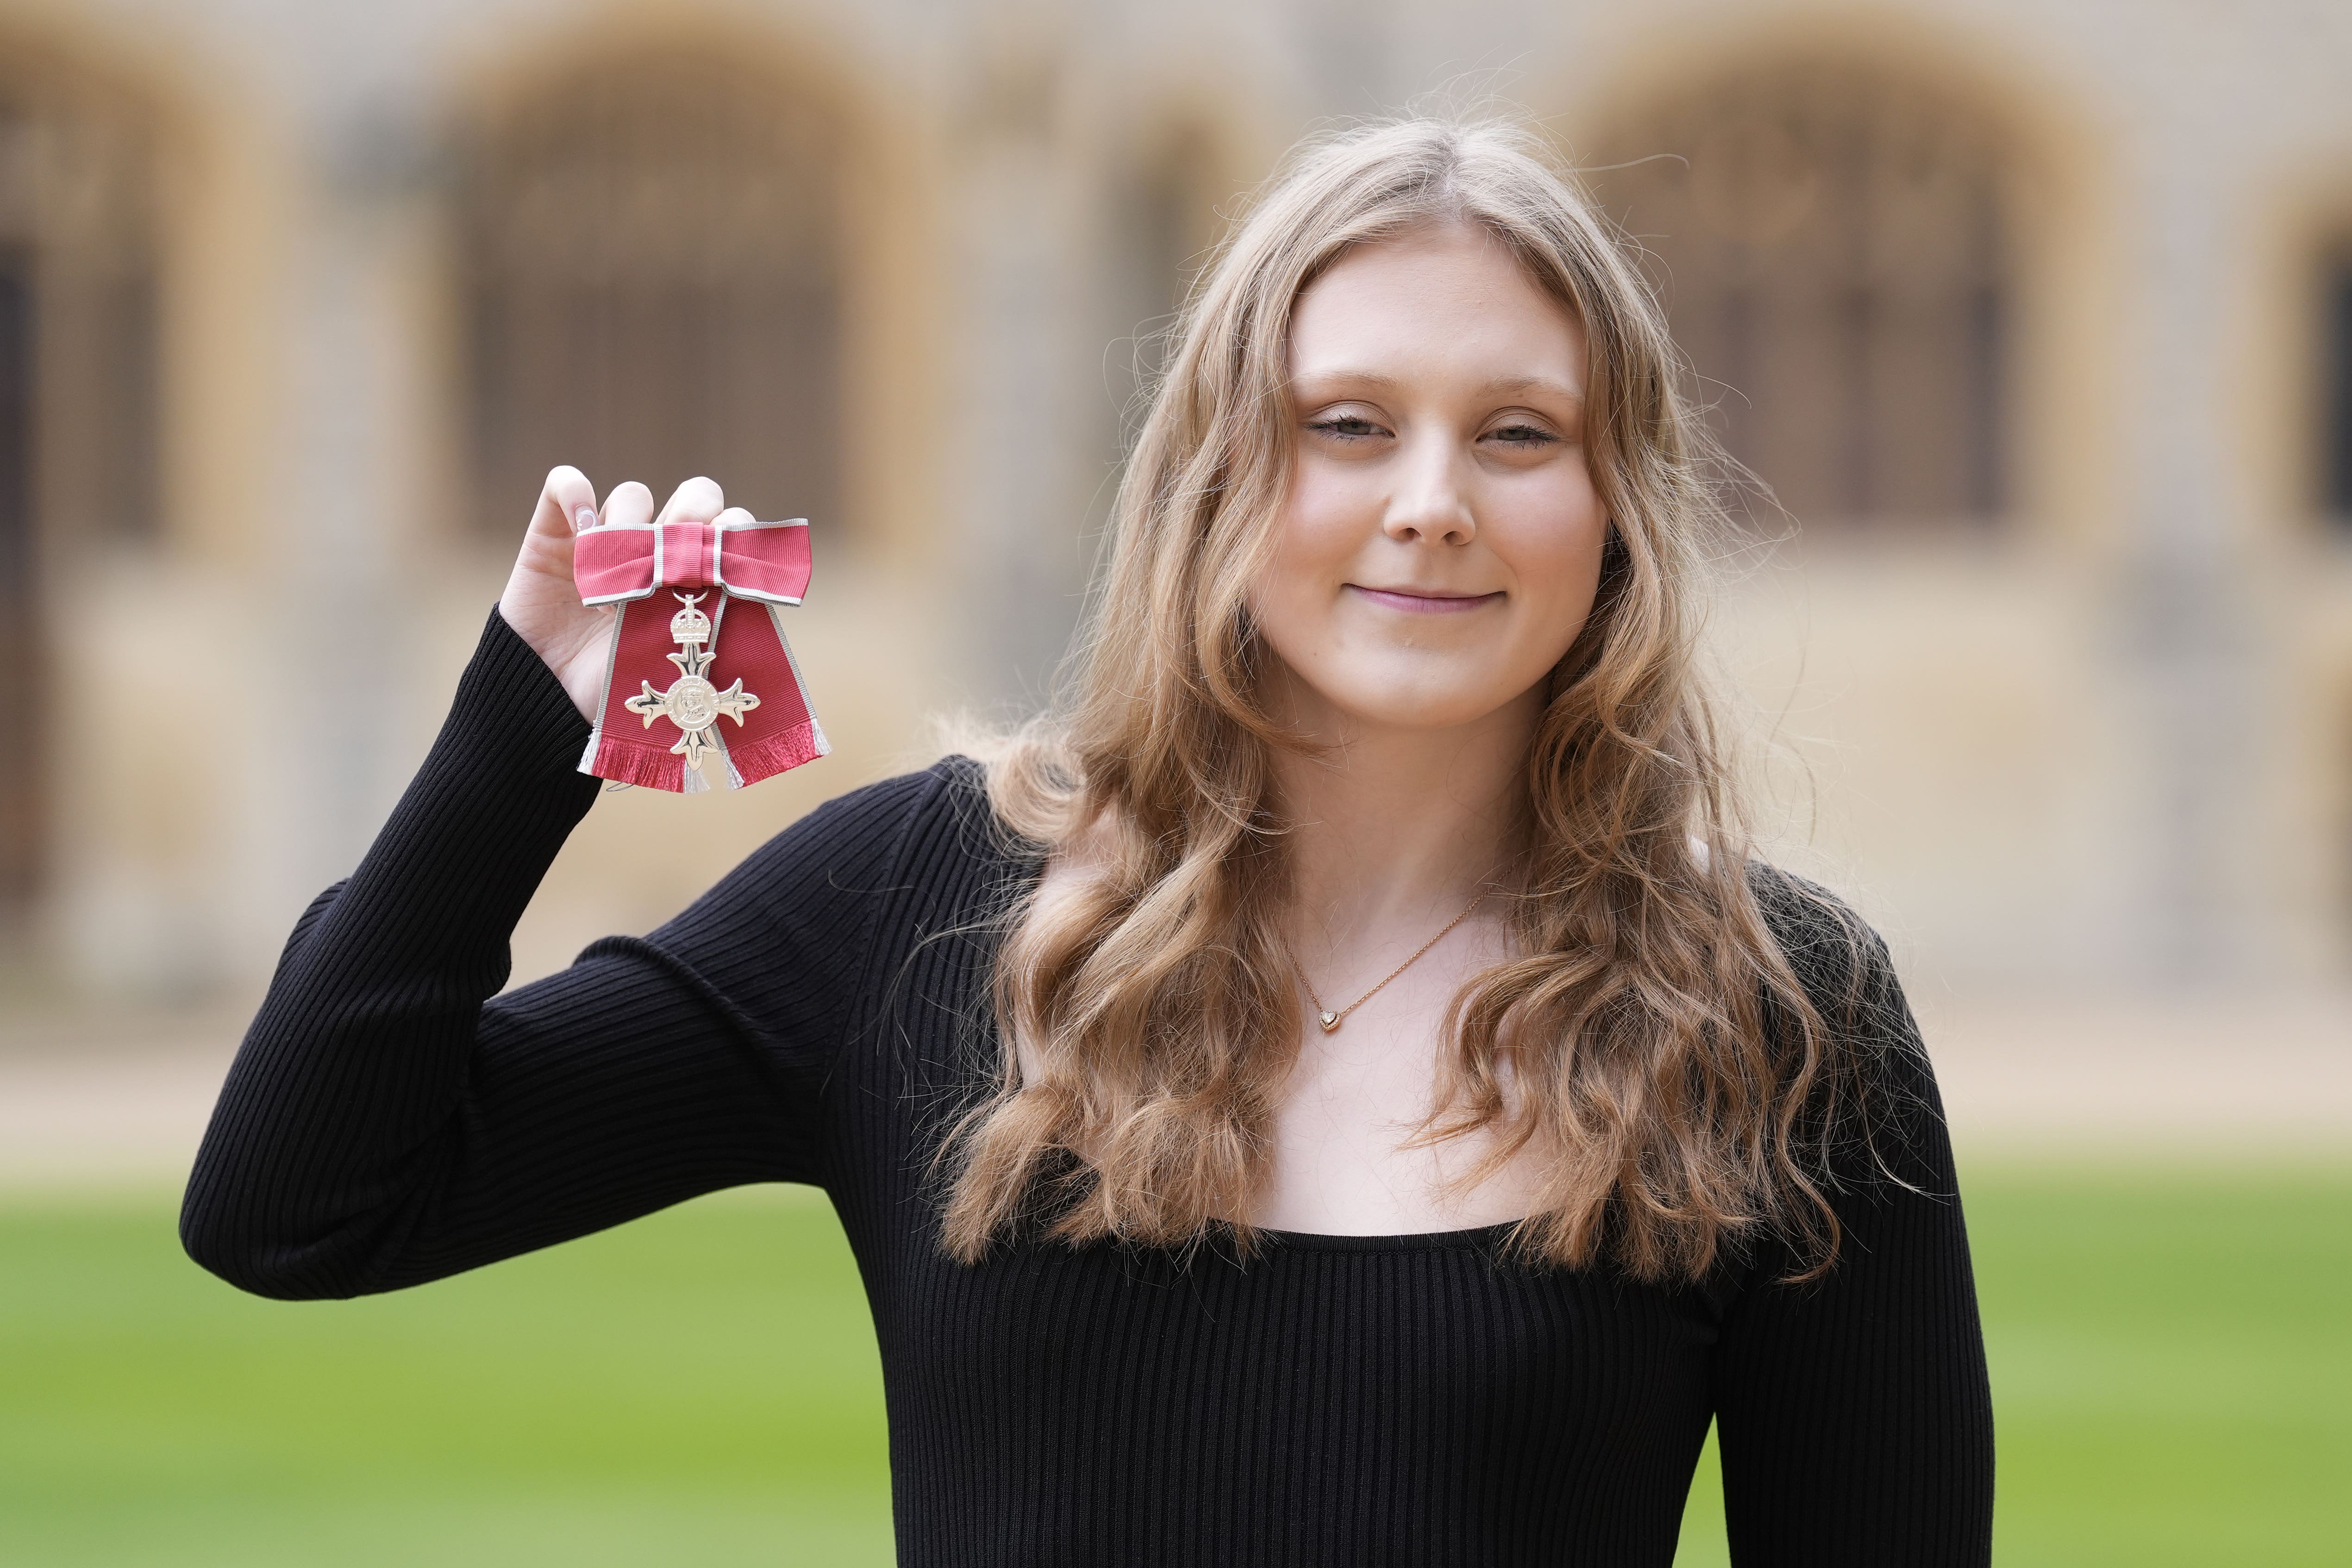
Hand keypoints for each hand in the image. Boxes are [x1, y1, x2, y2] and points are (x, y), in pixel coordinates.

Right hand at [498, 468, 748, 720]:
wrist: (547, 700)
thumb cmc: (619, 687)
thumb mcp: (674, 664)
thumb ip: (710, 627)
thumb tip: (745, 604)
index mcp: (695, 575)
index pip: (733, 525)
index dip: (734, 534)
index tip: (723, 567)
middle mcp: (657, 547)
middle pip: (696, 495)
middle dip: (695, 514)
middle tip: (679, 552)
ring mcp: (607, 536)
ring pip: (634, 494)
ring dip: (628, 528)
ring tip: (612, 589)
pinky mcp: (555, 530)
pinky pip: (566, 483)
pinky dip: (573, 493)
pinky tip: (578, 529)